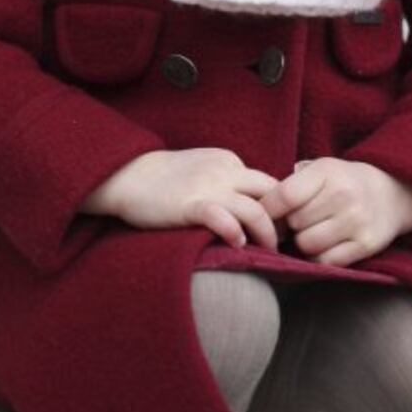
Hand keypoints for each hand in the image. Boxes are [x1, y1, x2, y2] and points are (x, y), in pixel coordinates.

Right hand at [81, 148, 280, 250]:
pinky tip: (238, 244)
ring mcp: (208, 187)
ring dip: (267, 233)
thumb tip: (251, 205)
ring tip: (269, 250)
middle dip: (283, 219)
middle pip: (272, 192)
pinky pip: (222, 218)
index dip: (280, 205)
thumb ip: (227, 181)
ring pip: (254, 209)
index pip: (267, 183)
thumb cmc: (164, 179)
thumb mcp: (203, 169)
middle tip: (285, 240)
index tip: (281, 225)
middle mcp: (224, 171)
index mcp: (229, 161)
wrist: (127, 175)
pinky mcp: (190, 205)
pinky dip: (235, 232)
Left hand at [261, 159, 411, 266]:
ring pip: (307, 245)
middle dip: (289, 227)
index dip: (267, 210)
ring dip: (304, 243)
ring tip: (313, 232)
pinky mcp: (367, 244)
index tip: (262, 216)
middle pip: (293, 224)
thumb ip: (291, 184)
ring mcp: (357, 221)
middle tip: (297, 223)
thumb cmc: (345, 182)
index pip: (284, 196)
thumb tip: (256, 208)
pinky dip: (320, 257)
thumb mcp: (321, 170)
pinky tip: (326, 245)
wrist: (394, 192)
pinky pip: (326, 261)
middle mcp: (343, 195)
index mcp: (327, 172)